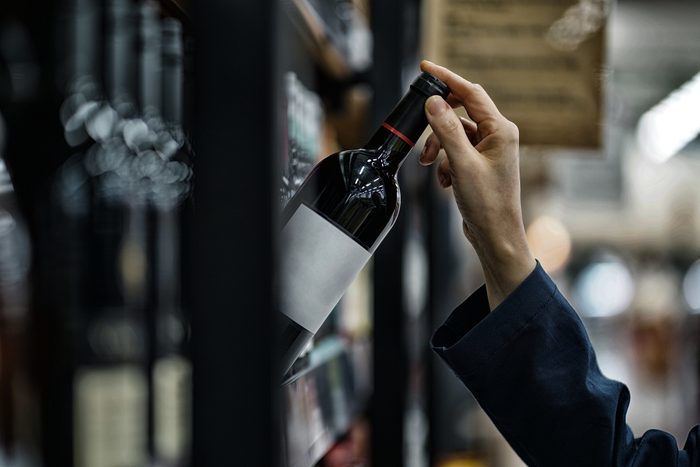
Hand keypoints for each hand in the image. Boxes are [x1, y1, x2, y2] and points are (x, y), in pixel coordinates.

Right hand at [419, 60, 535, 309]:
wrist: (495, 236)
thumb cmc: (486, 204)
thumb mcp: (462, 164)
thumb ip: (447, 131)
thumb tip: (434, 102)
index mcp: (500, 130)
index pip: (471, 93)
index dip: (447, 79)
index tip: (425, 69)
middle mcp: (497, 136)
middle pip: (460, 112)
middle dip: (438, 123)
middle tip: (420, 125)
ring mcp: (489, 151)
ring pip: (454, 135)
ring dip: (438, 148)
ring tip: (429, 166)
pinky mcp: (479, 165)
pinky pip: (455, 152)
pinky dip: (445, 163)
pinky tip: (444, 181)